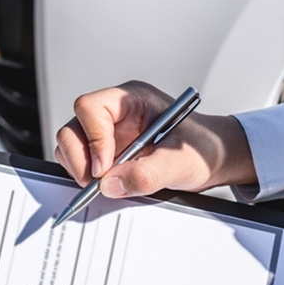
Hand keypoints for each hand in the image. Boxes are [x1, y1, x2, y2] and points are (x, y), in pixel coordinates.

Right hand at [55, 81, 257, 198]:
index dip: (92, 138)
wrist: (212, 159)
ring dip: (80, 168)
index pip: (91, 108)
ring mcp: (106, 132)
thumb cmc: (202, 148)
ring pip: (71, 145)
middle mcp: (114, 113)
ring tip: (105, 184)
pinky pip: (80, 161)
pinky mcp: (104, 152)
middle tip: (96, 182)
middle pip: (73, 128)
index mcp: (131, 99)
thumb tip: (110, 185)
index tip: (104, 168)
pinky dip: (86, 177)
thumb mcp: (181, 162)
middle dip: (80, 158)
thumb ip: (148, 174)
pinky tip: (108, 185)